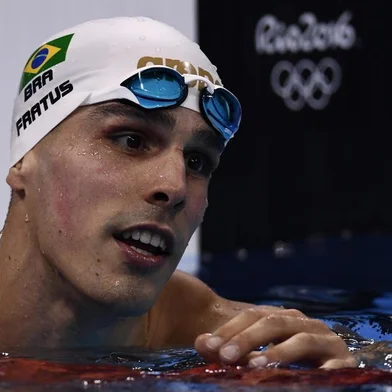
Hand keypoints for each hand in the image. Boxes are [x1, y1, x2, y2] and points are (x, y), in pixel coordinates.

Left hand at [195, 306, 356, 368]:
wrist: (329, 366)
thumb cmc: (286, 360)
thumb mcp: (256, 353)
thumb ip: (230, 349)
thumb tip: (200, 343)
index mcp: (281, 317)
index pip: (252, 314)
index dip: (229, 329)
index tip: (207, 346)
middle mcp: (302, 322)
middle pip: (272, 322)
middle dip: (247, 338)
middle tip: (224, 356)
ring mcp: (324, 338)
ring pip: (299, 339)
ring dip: (277, 353)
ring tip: (255, 367)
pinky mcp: (343, 359)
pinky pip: (331, 364)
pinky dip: (317, 371)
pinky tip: (301, 380)